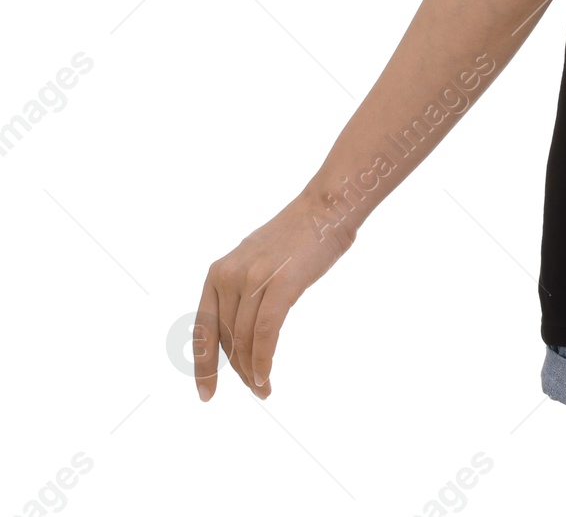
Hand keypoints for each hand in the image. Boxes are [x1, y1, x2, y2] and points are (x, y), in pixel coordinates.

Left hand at [193, 192, 353, 400]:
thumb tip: (238, 331)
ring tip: (264, 388)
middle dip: (237, 370)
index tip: (207, 393)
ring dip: (252, 371)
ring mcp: (254, 278)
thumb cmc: (300, 235)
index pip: (203, 329)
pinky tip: (265, 376)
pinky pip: (265, 333)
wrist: (328, 207)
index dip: (203, 365)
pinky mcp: (280, 283)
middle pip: (226, 338)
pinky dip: (263, 359)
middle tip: (255, 389)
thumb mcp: (257, 261)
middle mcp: (228, 275)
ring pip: (244, 340)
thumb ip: (243, 290)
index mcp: (218, 271)